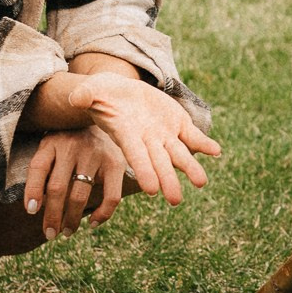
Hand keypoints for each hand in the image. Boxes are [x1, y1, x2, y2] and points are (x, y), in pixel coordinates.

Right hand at [23, 67, 221, 207]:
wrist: (121, 92)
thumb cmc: (102, 94)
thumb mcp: (91, 92)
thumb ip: (85, 96)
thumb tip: (75, 98)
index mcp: (127, 135)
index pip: (135, 156)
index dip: (143, 171)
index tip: (151, 189)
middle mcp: (147, 141)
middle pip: (159, 163)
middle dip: (167, 180)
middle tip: (176, 200)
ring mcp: (164, 135)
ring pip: (179, 155)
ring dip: (190, 168)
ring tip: (201, 182)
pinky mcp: (178, 125)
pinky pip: (193, 137)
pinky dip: (204, 144)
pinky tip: (215, 151)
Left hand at [26, 123, 127, 236]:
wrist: (106, 118)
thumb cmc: (72, 141)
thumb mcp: (53, 146)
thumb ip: (45, 169)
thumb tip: (36, 207)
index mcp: (53, 141)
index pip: (38, 168)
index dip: (33, 191)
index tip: (31, 212)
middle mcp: (73, 147)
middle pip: (57, 188)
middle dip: (52, 216)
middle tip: (49, 234)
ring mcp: (96, 155)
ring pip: (79, 196)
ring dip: (72, 220)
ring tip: (66, 232)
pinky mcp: (115, 164)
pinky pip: (110, 196)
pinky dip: (102, 214)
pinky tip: (93, 223)